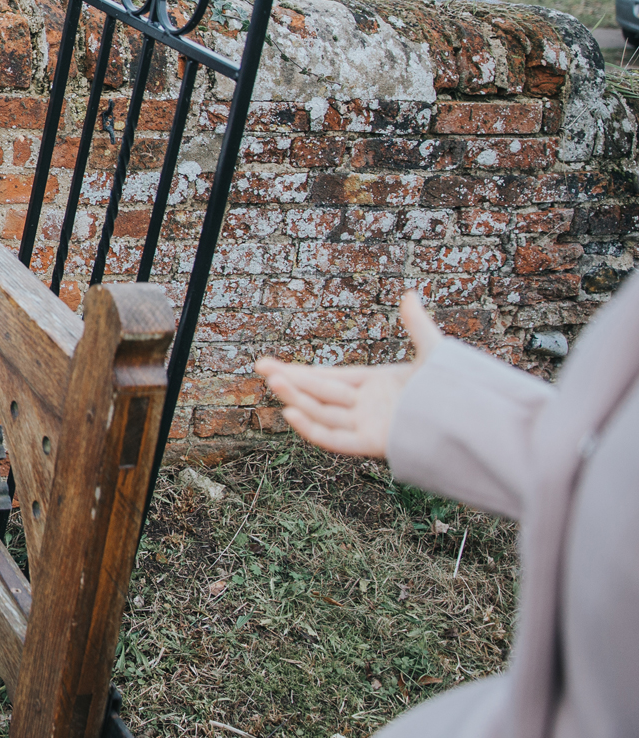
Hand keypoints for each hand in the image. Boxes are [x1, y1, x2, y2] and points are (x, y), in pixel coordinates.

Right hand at [253, 292, 441, 457]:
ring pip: (324, 413)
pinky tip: (291, 413)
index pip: (327, 377)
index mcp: (374, 384)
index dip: (298, 371)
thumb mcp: (435, 352)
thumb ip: (417, 325)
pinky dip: (313, 429)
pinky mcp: (376, 443)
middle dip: (289, 380)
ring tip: (274, 382)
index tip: (271, 365)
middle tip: (260, 367)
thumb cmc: (456, 390)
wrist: (478, 423)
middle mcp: (367, 406)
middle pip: (319, 392)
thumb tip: (409, 294)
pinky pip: (338, 439)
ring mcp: (369, 425)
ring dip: (297, 399)